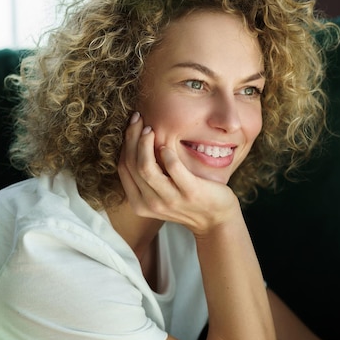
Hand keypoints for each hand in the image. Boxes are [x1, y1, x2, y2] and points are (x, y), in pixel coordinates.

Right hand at [118, 112, 237, 233]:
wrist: (216, 220)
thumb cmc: (187, 201)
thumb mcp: (161, 194)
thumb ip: (148, 177)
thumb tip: (135, 143)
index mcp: (140, 203)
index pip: (123, 168)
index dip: (125, 144)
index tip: (132, 126)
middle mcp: (151, 204)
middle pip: (132, 165)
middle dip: (132, 137)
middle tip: (138, 119)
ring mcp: (171, 200)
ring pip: (145, 167)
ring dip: (145, 144)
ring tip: (150, 129)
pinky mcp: (190, 192)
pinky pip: (173, 168)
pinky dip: (168, 153)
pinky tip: (168, 145)